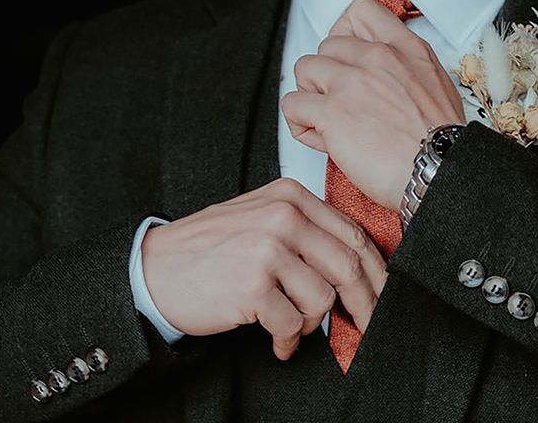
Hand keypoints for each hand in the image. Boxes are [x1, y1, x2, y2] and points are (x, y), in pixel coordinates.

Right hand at [141, 177, 387, 360]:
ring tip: (289, 328)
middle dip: (363, 305)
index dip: (375, 271)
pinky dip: (287, 342)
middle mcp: (283, 216)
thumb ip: (305, 230)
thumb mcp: (261, 217)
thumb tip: (356, 264)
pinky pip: (292, 325)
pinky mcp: (253, 285)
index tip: (381, 294)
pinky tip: (274, 341)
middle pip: (347, 266)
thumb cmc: (210, 247)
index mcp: (290, 196)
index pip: (352, 232)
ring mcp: (268, 249)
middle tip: (363, 327)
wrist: (156, 268)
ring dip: (310, 326)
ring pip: (322, 300)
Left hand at [281, 0, 465, 211]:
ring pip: (304, 68)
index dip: (345, 32)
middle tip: (339, 100)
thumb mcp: (437, 84)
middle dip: (328, 73)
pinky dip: (299, 122)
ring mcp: (351, 83)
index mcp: (405, 49)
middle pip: (327, 45)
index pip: (361, 11)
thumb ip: (407, 67)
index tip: (346, 56)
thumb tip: (386, 71)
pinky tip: (320, 138)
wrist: (441, 174)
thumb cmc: (443, 144)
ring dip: (310, 93)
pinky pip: (293, 104)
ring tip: (325, 117)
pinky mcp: (332, 112)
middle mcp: (377, 58)